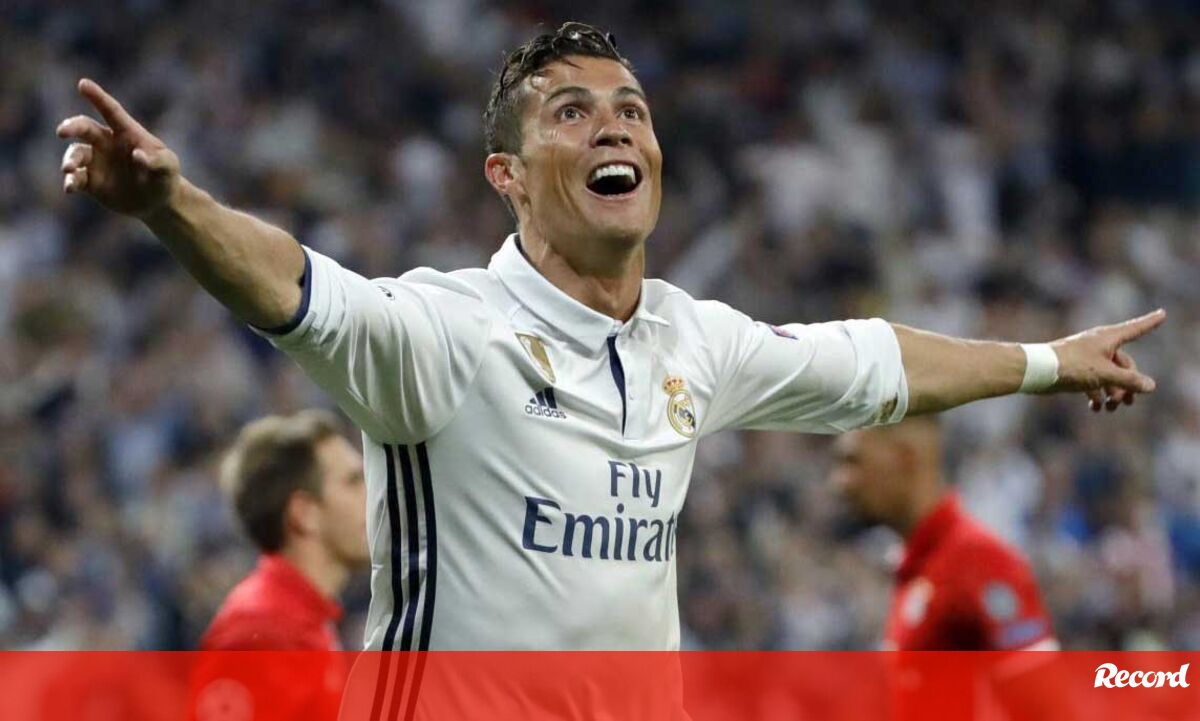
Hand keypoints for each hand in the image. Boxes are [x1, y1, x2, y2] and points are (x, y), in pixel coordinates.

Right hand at [56, 79, 180, 217]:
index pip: (111, 111)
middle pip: (84, 128)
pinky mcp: (91, 182)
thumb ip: (157, 161)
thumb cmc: (165, 178)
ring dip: (70, 160)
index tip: (83, 84)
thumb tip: (137, 155)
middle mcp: (106, 143)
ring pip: (76, 154)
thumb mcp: (168, 168)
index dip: (98, 97)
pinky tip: (70, 188)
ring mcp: (96, 162)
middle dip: (71, 127)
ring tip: (69, 169)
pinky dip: (71, 182)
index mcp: (126, 133)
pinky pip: (76, 178)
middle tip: (62, 132)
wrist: (158, 203)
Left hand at [1049, 309, 1166, 411]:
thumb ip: (1129, 380)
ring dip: (1113, 393)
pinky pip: (1093, 383)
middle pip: (1124, 364)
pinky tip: (1096, 408)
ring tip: (1112, 408)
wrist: (1037, 371)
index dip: (1150, 322)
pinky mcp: (1076, 370)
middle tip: (1128, 403)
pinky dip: (1097, 395)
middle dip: (1128, 385)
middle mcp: (1099, 345)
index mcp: (1108, 338)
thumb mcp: (1105, 374)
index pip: (1135, 329)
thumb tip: (1151, 386)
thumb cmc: (1072, 366)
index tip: (1163, 313)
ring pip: (1109, 376)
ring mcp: (1087, 358)